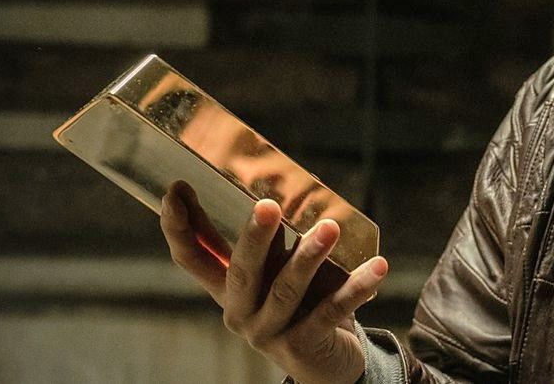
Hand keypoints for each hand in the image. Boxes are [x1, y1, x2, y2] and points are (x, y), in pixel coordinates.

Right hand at [159, 181, 389, 383]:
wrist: (327, 366)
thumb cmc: (304, 305)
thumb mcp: (284, 272)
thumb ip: (281, 242)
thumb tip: (295, 188)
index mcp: (228, 289)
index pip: (192, 258)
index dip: (179, 228)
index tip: (174, 190)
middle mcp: (239, 311)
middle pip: (241, 271)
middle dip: (254, 237)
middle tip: (267, 205)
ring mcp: (267, 333)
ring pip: (285, 290)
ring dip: (309, 257)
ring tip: (329, 228)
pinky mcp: (302, 346)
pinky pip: (331, 311)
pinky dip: (356, 287)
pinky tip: (378, 267)